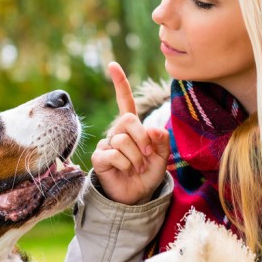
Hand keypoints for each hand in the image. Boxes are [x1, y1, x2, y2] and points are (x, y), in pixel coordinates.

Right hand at [91, 62, 169, 204]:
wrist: (136, 196)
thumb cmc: (147, 174)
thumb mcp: (161, 157)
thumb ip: (161, 141)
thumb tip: (154, 129)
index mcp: (132, 128)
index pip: (125, 102)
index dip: (120, 84)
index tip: (112, 65)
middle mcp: (117, 132)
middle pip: (128, 120)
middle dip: (142, 138)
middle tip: (147, 155)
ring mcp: (107, 144)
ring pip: (123, 140)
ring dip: (136, 157)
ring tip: (136, 168)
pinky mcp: (99, 157)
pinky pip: (114, 154)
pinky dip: (126, 165)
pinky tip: (124, 171)